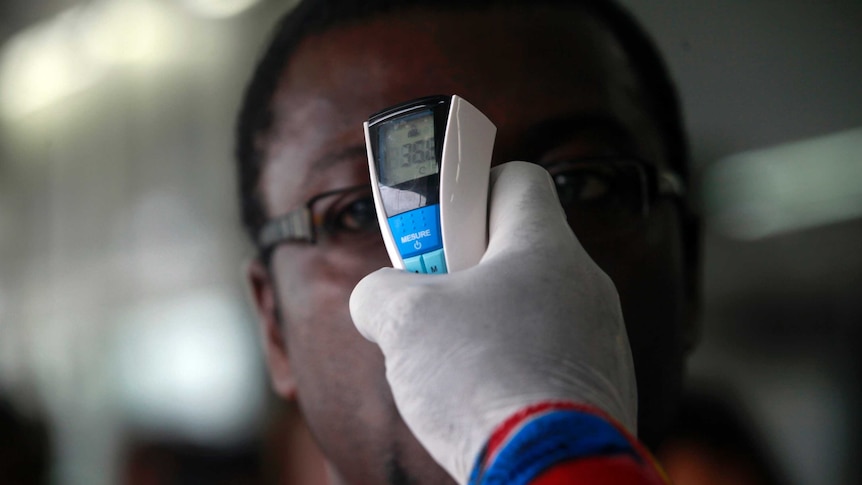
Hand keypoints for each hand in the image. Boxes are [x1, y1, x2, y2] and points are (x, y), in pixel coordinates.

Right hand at [350, 161, 636, 483]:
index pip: (518, 179)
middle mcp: (587, 284)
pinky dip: (513, 365)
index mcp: (546, 248)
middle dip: (466, 268)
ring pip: (533, 306)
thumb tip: (379, 297)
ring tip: (452, 362)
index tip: (440, 229)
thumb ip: (381, 291)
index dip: (471, 190)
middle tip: (431, 300)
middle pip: (519, 248)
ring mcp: (601, 338)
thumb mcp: (402, 321)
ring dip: (487, 321)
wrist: (547, 472)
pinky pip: (550, 355)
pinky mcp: (603, 387)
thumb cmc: (481, 380)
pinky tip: (485, 399)